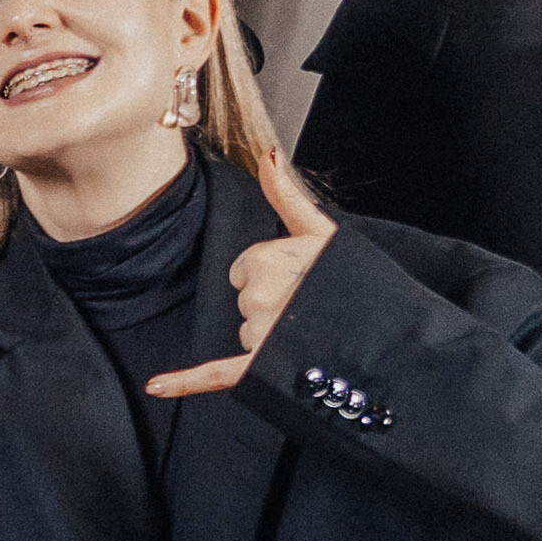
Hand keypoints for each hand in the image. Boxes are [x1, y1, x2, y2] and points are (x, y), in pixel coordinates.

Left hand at [140, 157, 339, 400]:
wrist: (385, 333)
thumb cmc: (355, 280)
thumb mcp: (322, 231)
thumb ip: (286, 195)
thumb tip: (267, 154)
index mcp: (263, 261)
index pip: (246, 269)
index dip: (274, 273)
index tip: (303, 277)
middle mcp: (255, 298)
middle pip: (245, 299)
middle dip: (274, 302)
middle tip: (310, 307)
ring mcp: (256, 335)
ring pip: (248, 332)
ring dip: (272, 334)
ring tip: (311, 332)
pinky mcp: (254, 370)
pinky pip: (216, 374)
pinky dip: (185, 382)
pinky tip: (156, 385)